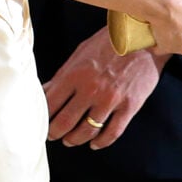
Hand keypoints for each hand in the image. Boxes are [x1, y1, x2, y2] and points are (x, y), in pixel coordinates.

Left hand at [43, 29, 168, 150]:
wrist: (142, 38)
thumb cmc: (108, 43)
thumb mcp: (80, 53)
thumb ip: (63, 74)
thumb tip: (46, 91)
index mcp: (75, 74)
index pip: (51, 103)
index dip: (43, 117)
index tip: (40, 121)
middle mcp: (91, 89)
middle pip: (65, 122)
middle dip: (55, 133)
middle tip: (52, 135)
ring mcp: (110, 99)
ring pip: (87, 131)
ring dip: (75, 139)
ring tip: (70, 140)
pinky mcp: (129, 106)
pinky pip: (112, 132)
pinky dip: (101, 143)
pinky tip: (95, 144)